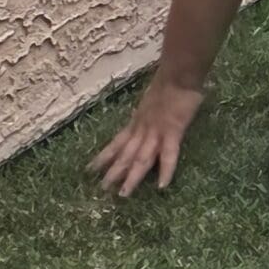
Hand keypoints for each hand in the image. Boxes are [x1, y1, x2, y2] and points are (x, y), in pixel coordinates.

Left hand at [93, 73, 205, 196]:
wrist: (178, 74)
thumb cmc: (170, 82)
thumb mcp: (153, 99)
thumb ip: (151, 110)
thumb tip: (152, 114)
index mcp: (137, 122)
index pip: (117, 143)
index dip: (104, 156)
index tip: (90, 169)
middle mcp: (142, 130)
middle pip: (125, 155)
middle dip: (114, 172)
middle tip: (101, 190)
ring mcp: (156, 132)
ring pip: (141, 159)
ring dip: (132, 177)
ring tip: (123, 194)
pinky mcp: (172, 132)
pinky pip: (169, 155)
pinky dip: (166, 171)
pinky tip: (162, 186)